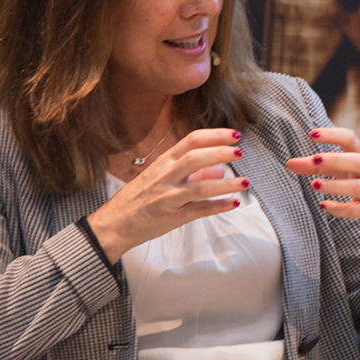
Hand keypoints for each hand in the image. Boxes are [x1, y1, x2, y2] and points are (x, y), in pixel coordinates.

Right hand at [88, 129, 247, 262]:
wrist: (114, 225)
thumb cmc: (136, 199)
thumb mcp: (159, 177)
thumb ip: (189, 171)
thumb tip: (219, 168)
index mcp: (162, 163)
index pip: (190, 141)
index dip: (214, 135)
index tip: (234, 134)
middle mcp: (165, 177)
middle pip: (195, 159)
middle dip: (220, 153)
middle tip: (240, 152)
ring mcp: (168, 198)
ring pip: (201, 187)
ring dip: (226, 184)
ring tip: (245, 181)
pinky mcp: (172, 217)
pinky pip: (199, 211)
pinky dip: (218, 206)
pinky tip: (234, 203)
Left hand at [287, 126, 359, 240]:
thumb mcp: (358, 166)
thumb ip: (328, 164)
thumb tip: (294, 163)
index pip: (351, 139)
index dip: (332, 135)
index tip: (312, 133)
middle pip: (356, 162)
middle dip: (334, 160)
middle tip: (313, 159)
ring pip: (357, 187)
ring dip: (336, 186)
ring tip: (315, 185)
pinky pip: (357, 210)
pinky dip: (340, 208)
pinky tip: (324, 206)